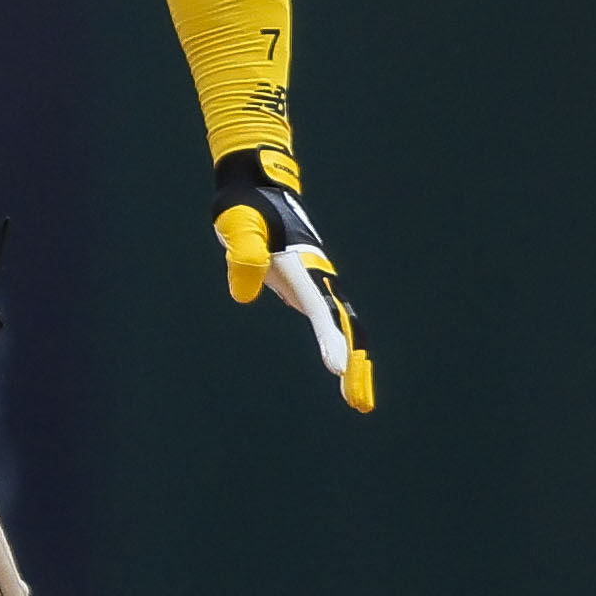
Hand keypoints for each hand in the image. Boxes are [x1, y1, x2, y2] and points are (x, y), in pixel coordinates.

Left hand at [210, 147, 373, 411]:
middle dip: (354, 365)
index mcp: (302, 265)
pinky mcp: (310, 290)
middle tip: (358, 405)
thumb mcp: (237, 225)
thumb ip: (242, 255)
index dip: (328, 339)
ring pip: (344, 327)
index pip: (319, 308)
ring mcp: (318, 284)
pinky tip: (346, 375)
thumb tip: (243, 295)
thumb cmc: (245, 209)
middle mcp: (319, 277)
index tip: (336, 369)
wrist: (258, 190)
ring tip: (357, 402)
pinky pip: (332, 324)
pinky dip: (343, 350)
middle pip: (344, 325)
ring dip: (354, 364)